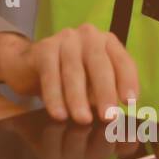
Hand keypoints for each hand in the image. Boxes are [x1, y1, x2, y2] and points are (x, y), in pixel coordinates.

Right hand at [0, 24, 139, 123]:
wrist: (27, 63)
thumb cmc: (68, 77)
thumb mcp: (92, 85)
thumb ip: (107, 97)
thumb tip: (119, 122)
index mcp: (107, 43)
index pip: (122, 61)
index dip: (128, 81)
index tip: (130, 102)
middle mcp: (88, 36)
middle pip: (99, 64)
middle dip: (104, 91)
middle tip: (108, 116)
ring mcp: (65, 39)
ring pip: (74, 70)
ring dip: (78, 97)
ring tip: (82, 120)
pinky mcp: (43, 48)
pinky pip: (50, 74)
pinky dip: (55, 96)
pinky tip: (58, 113)